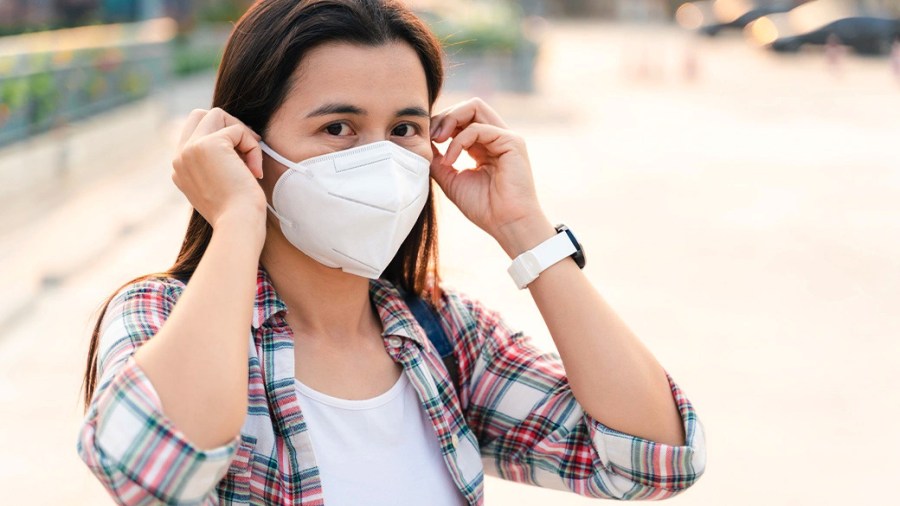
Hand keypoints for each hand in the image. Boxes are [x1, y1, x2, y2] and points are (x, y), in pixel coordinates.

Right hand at [171, 108, 265, 232]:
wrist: (238, 225)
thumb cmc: (238, 213)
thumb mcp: (221, 186)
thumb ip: (217, 165)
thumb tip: (234, 141)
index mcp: (180, 168)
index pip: (195, 133)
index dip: (223, 138)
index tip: (242, 159)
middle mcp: (180, 157)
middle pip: (201, 115)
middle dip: (229, 126)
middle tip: (249, 149)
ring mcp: (190, 149)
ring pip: (217, 114)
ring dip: (242, 134)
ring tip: (252, 162)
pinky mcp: (208, 145)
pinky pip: (237, 129)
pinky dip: (252, 146)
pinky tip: (255, 170)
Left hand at [430, 98, 552, 256]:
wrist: (507, 224)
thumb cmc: (484, 208)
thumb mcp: (451, 180)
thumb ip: (438, 160)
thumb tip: (423, 142)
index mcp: (484, 146)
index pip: (461, 119)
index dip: (440, 124)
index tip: (426, 141)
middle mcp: (496, 138)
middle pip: (469, 107)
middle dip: (444, 116)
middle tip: (430, 137)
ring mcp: (506, 137)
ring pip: (475, 107)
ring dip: (450, 120)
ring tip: (437, 140)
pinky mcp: (512, 142)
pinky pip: (478, 128)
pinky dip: (458, 142)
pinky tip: (451, 160)